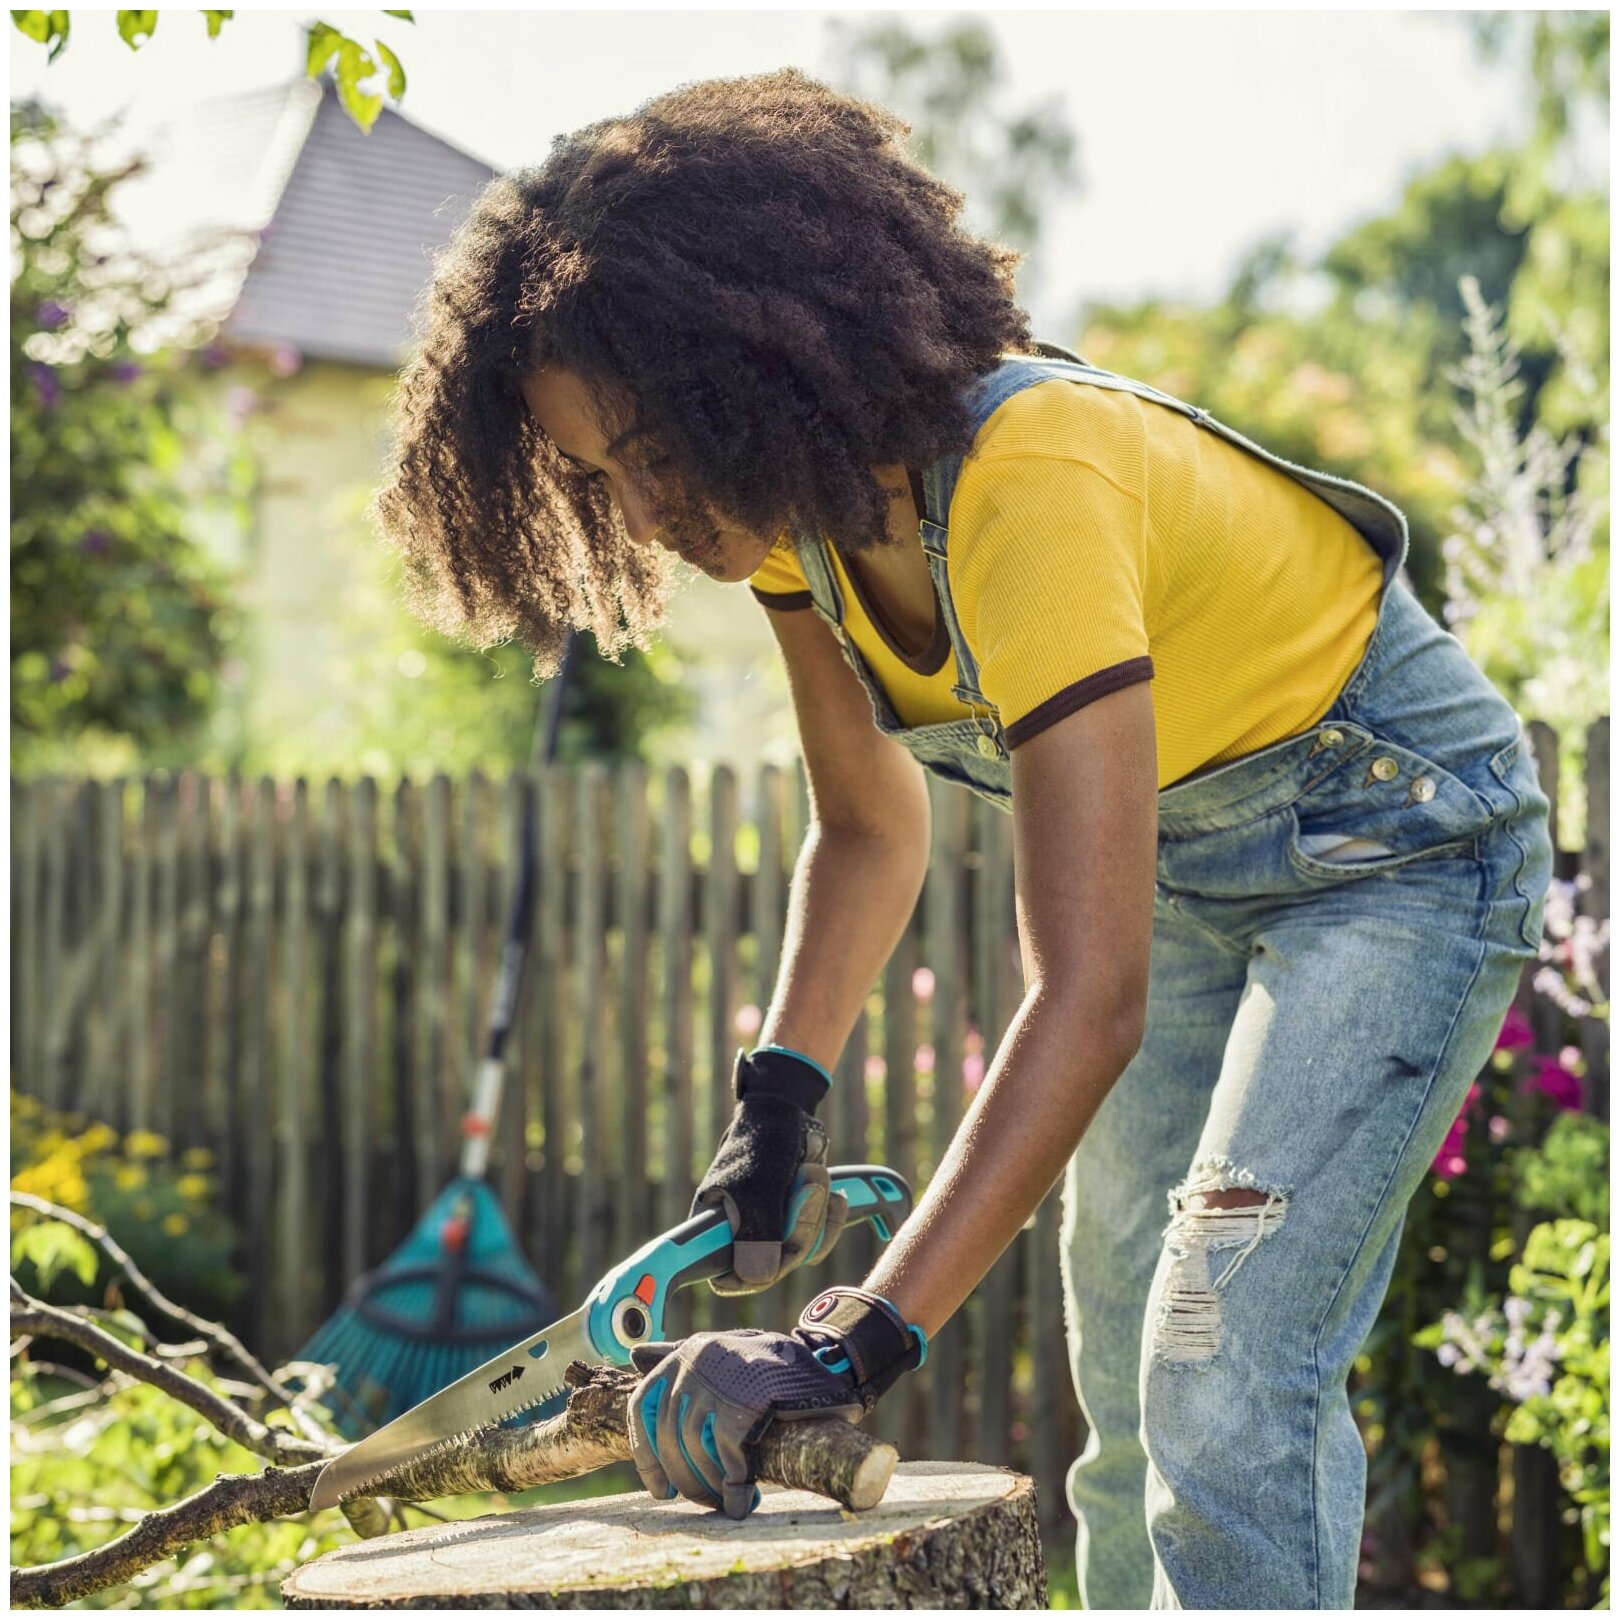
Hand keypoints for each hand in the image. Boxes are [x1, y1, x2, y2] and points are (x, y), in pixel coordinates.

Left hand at [626, 1287, 926, 1518]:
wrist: (829, 1365)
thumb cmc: (772, 1366)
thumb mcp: (724, 1350)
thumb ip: (681, 1354)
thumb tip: (633, 1355)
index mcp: (685, 1352)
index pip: (642, 1407)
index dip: (646, 1454)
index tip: (661, 1489)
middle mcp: (695, 1361)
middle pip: (669, 1435)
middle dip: (684, 1477)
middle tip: (702, 1501)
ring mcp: (719, 1381)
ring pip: (694, 1449)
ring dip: (707, 1485)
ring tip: (723, 1501)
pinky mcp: (747, 1403)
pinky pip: (727, 1458)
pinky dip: (732, 1488)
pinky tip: (742, 1502)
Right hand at [692, 1047, 849, 1294]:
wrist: (787, 1111)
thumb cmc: (763, 1140)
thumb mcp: (758, 1185)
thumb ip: (757, 1231)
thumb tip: (756, 1279)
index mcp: (717, 1226)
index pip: (724, 1275)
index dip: (742, 1279)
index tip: (766, 1266)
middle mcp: (742, 1234)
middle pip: (775, 1266)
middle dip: (800, 1226)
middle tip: (807, 1185)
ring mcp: (771, 1230)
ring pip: (801, 1253)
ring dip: (817, 1213)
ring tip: (814, 1172)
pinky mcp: (795, 1222)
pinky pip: (819, 1240)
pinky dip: (829, 1215)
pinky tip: (833, 1193)